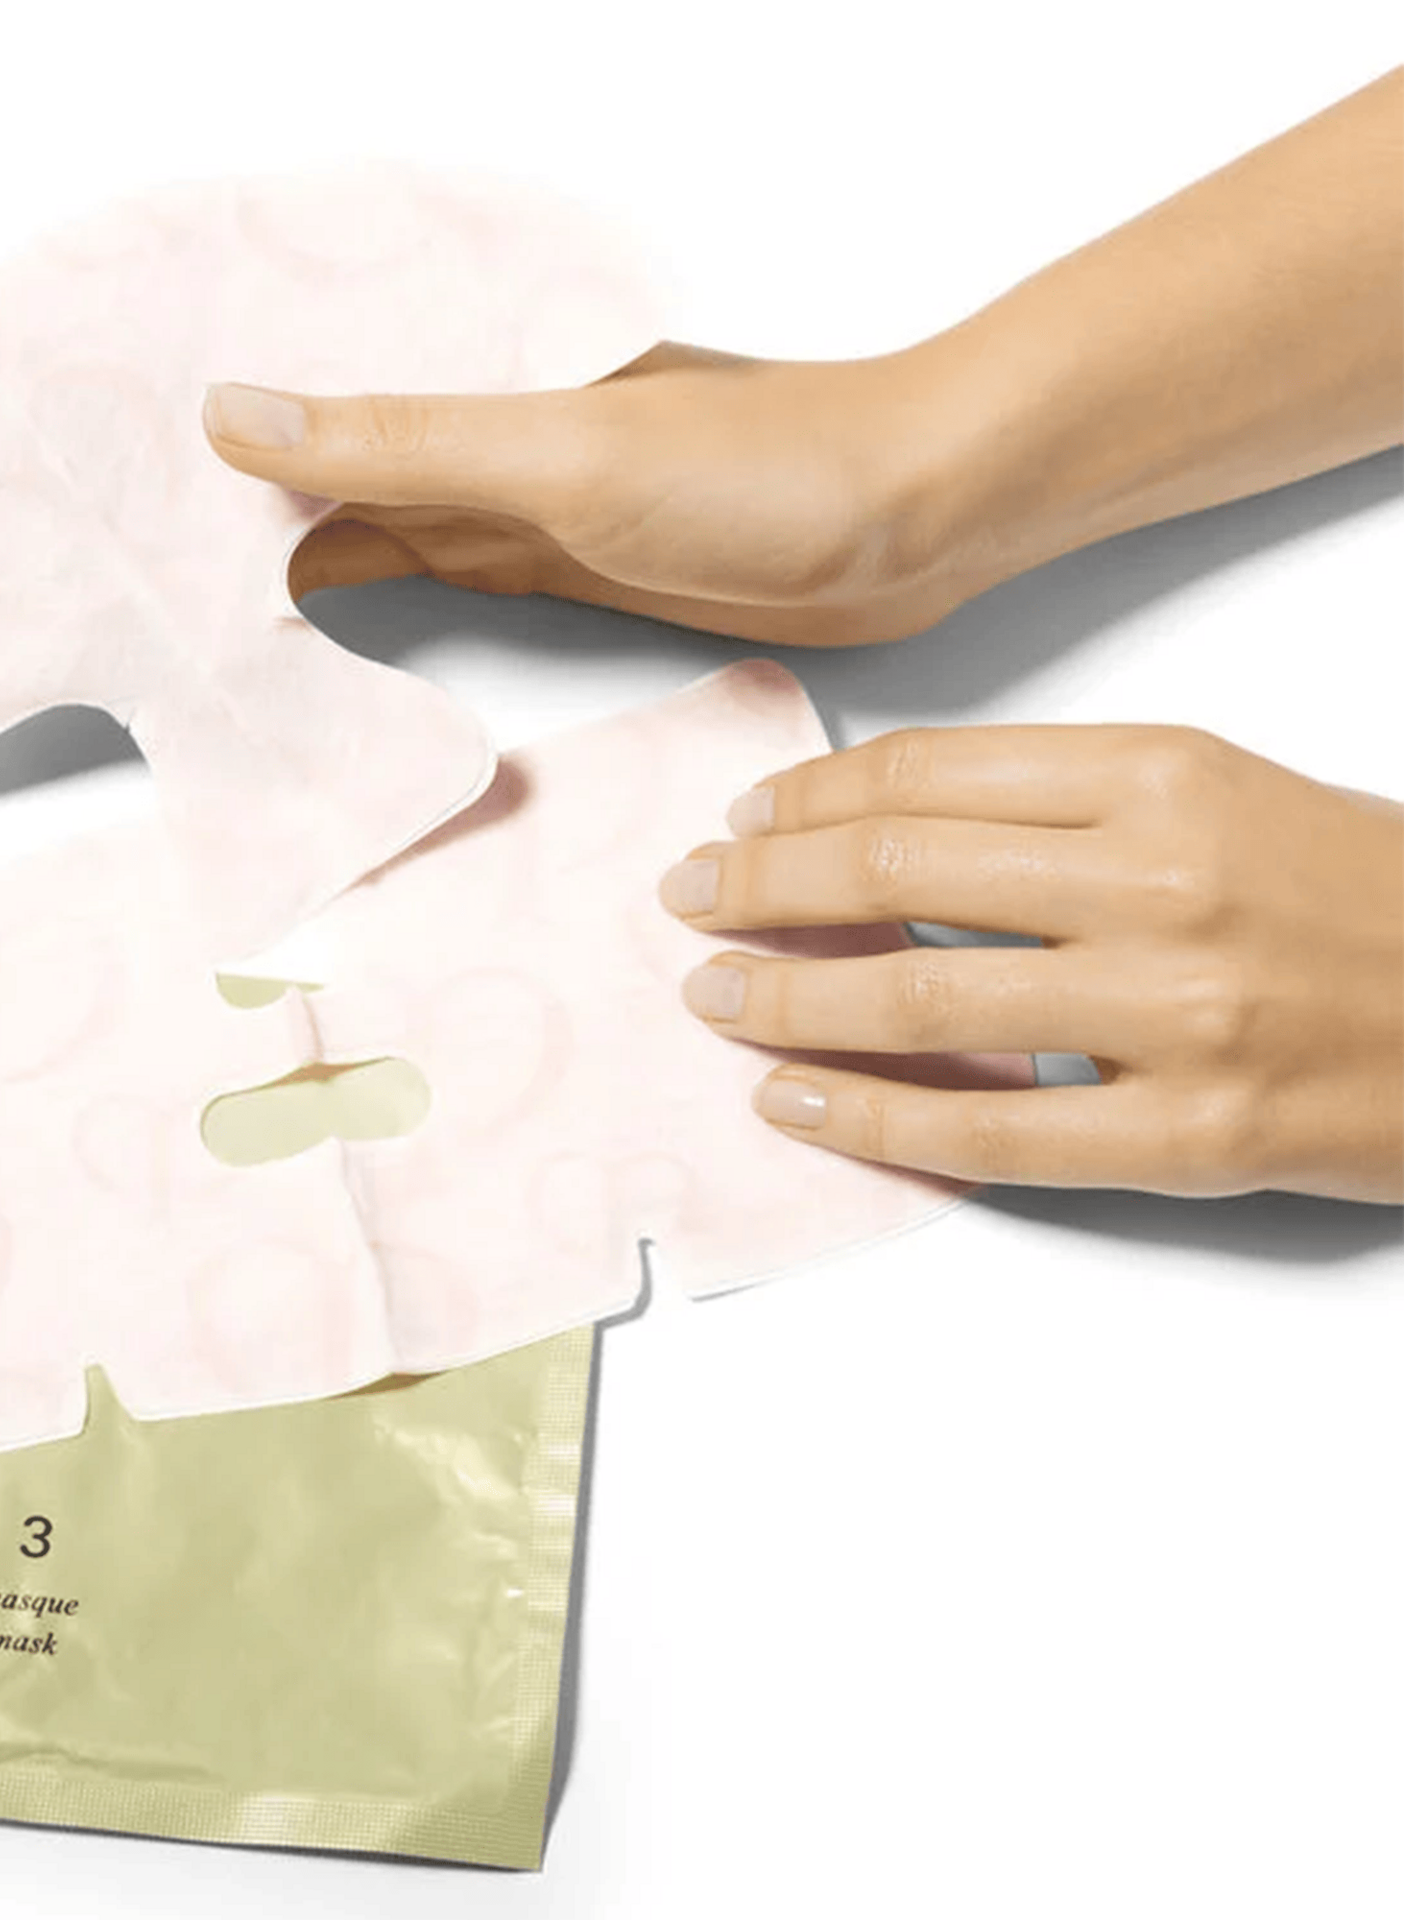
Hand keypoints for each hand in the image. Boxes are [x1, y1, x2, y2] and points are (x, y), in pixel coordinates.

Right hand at [205, 76, 1400, 651]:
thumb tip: (235, 413)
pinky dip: (382, 595)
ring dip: (297, 552)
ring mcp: (529, 509)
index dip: (216, 431)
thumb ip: (407, 439)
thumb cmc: (762, 469)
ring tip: (192, 593)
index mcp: (477, 385)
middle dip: (236, 497)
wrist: (914, 523)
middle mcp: (491, 439)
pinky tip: (331, 616)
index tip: (105, 461)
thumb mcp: (563, 451)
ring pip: (381, 527)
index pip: (312, 402)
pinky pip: (448, 580)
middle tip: (121, 545)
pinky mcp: (573, 572)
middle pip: (332, 465)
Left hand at [658, 726, 1403, 1200]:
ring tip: (711, 992)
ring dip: (785, 992)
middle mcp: (1161, 877)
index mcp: (1165, 773)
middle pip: (897, 866)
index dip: (809, 797)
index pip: (929, 773)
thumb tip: (885, 825)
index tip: (744, 819)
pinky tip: (789, 1101)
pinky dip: (866, 1115)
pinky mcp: (1189, 1132)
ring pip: (918, 991)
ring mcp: (1176, 1011)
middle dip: (764, 883)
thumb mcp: (1221, 796)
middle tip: (690, 899)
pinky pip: (985, 1127)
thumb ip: (1064, 803)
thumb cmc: (1356, 897)